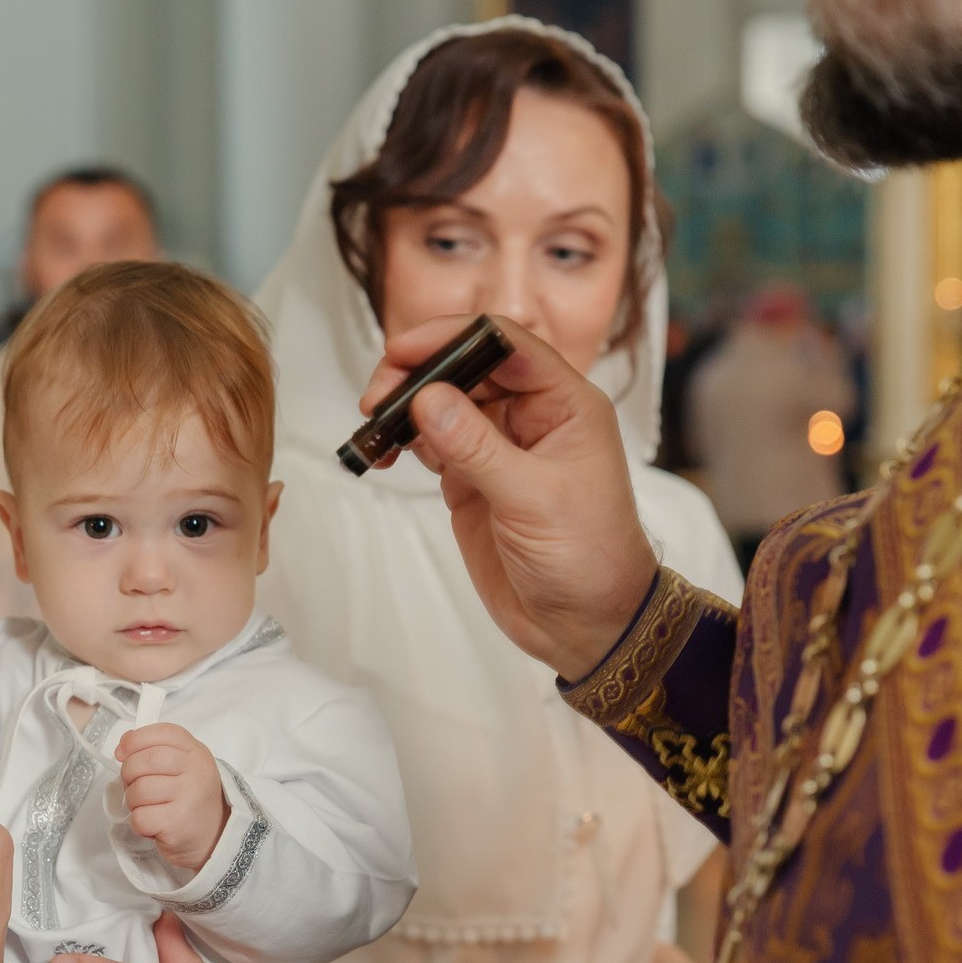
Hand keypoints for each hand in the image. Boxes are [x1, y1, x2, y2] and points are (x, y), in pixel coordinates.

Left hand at [115, 723, 227, 869]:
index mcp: (196, 753)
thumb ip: (157, 749)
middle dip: (128, 773)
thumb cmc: (191, 799)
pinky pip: (140, 817)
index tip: (122, 751)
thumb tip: (124, 743)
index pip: (163, 733)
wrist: (215, 837)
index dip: (136, 739)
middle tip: (132, 784)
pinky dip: (139, 823)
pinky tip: (153, 824)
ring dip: (133, 801)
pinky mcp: (177, 824)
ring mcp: (189, 798)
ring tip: (147, 807)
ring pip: (139, 790)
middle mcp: (196, 772)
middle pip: (146, 760)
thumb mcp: (184, 766)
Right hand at [359, 314, 656, 682]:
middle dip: (419, 371)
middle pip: (467, 367)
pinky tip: (385, 450)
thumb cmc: (587, 558)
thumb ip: (476, 447)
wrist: (586, 625)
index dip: (452, 337)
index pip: (505, 344)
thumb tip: (427, 399)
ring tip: (374, 423)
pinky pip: (433, 443)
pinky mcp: (473, 479)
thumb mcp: (532, 499)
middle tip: (377, 395)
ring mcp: (499, 447)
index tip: (404, 350)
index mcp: (565, 404)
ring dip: (406, 406)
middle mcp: (531, 416)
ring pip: (444, 403)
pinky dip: (405, 441)